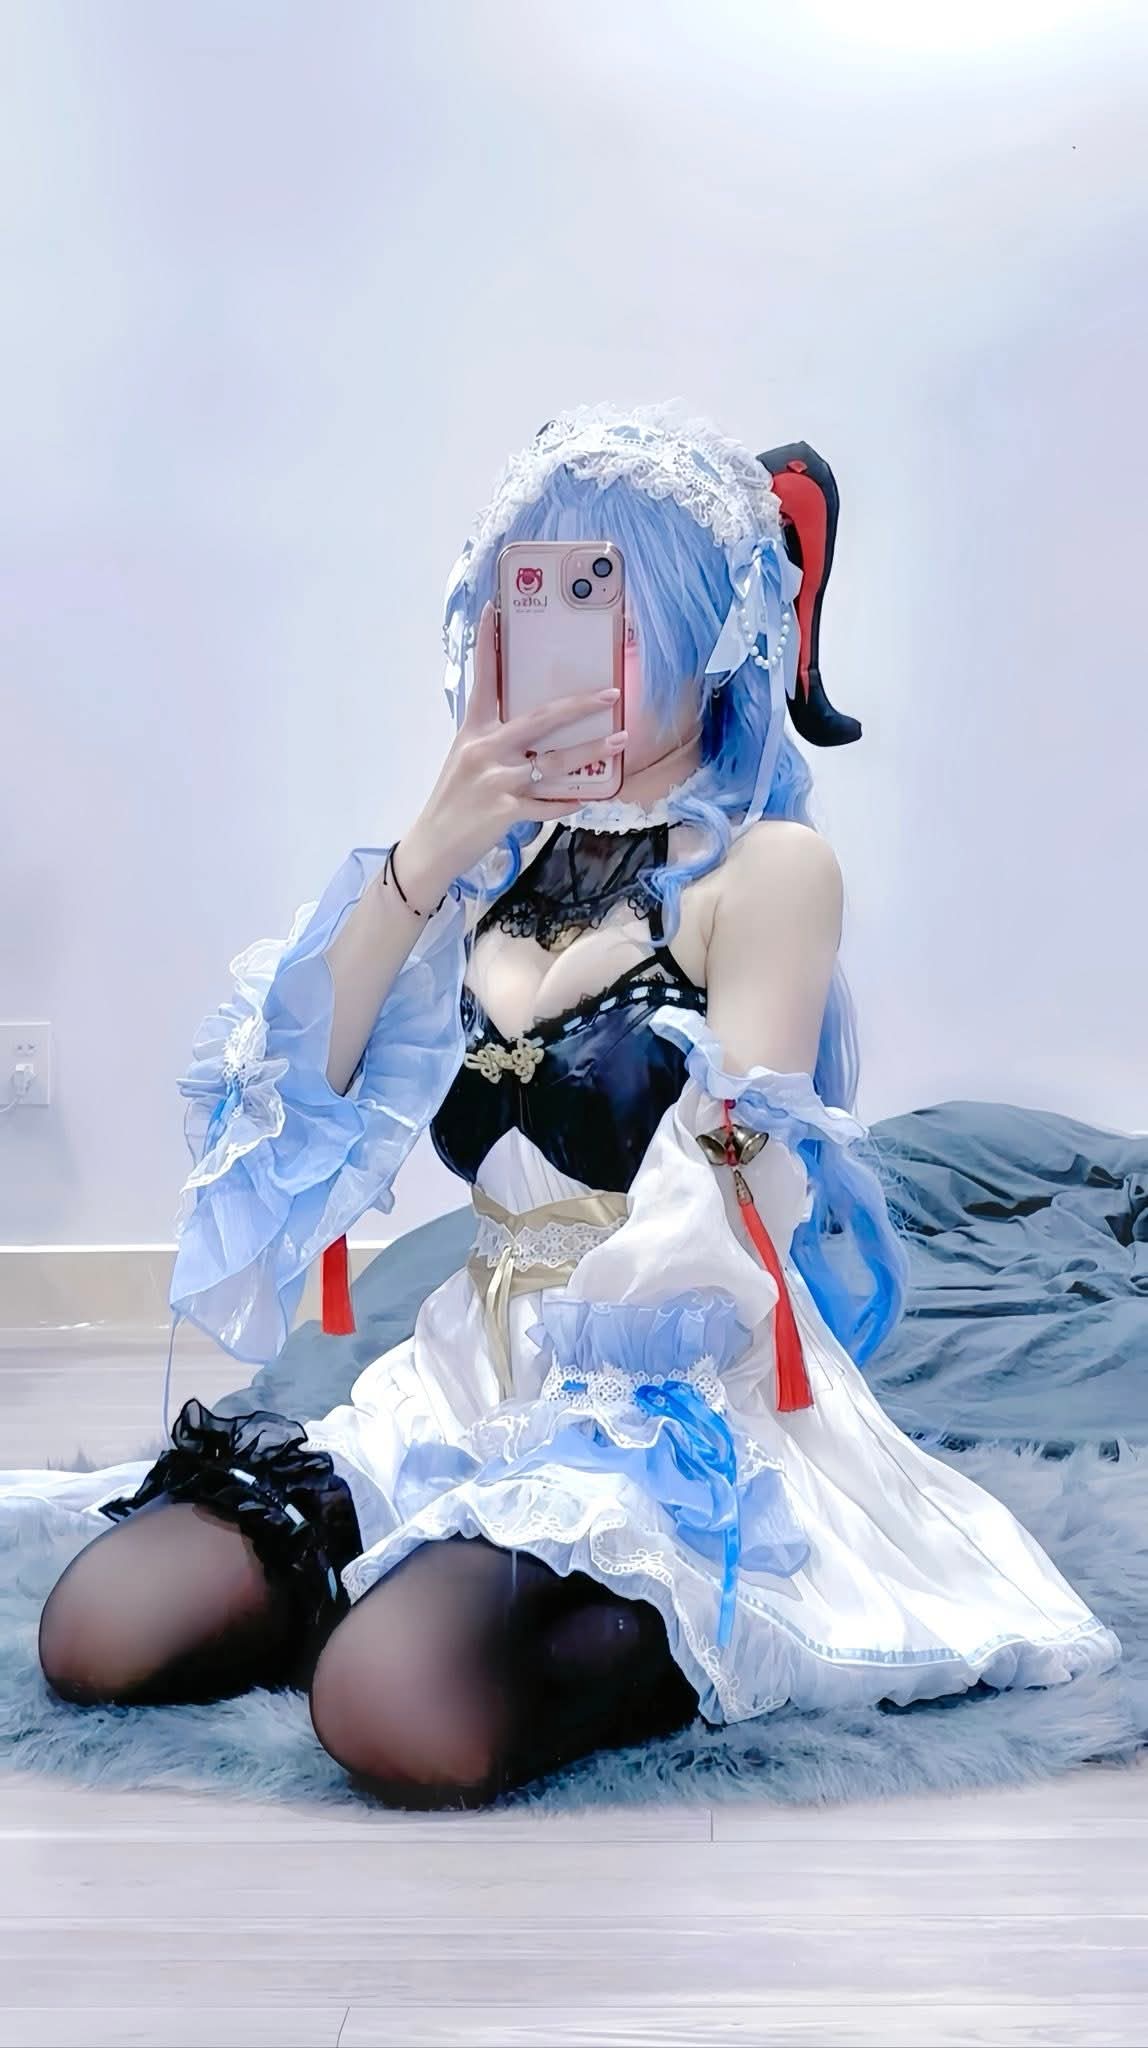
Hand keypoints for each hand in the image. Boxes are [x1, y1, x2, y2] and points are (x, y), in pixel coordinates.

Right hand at [399, 600, 625, 902]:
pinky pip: (549, 804)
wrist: (434, 844)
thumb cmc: (454, 800)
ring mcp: (497, 781)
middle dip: (579, 705)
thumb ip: (495, 740)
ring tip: (620, 741)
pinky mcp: (505, 811)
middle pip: (539, 719)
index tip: (493, 610)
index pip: (482, 681)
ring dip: (591, 751)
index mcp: (474, 731)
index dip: (488, 645)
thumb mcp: (466, 759)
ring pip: (553, 762)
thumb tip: (535, 729)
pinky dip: (570, 801)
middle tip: (611, 694)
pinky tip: (591, 796)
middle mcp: (486, 750)